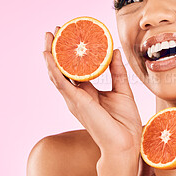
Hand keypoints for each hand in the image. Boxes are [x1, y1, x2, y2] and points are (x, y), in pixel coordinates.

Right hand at [43, 27, 141, 156]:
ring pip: (58, 74)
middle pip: (63, 69)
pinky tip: (49, 55)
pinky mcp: (77, 103)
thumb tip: (115, 51)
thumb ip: (117, 71)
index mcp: (88, 93)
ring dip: (52, 55)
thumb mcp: (122, 90)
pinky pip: (62, 83)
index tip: (71, 36)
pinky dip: (54, 68)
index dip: (71, 54)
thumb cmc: (124, 122)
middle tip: (56, 31)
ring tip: (49, 37)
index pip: (76, 70)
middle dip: (58, 50)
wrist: (125, 143)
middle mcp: (78, 96)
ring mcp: (75, 100)